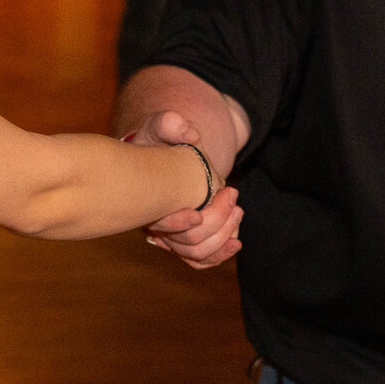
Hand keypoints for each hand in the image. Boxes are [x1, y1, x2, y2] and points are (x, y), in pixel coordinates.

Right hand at [125, 108, 242, 267]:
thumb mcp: (161, 126)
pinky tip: (236, 243)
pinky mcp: (184, 238)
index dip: (179, 222)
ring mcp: (170, 234)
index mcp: (146, 199)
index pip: (159, 223)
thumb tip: (191, 134)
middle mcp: (156, 222)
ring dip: (222, 237)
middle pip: (186, 241)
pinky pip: (199, 259)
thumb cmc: (159, 140)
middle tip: (233, 194)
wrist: (163, 155)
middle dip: (216, 222)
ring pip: (196, 253)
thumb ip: (171, 124)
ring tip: (238, 211)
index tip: (201, 207)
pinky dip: (218, 255)